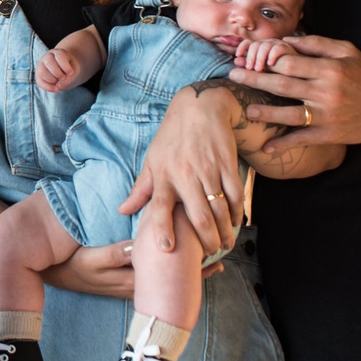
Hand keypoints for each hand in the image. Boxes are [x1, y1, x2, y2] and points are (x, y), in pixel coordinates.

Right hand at [37, 46, 82, 90]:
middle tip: (64, 78)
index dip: (65, 66)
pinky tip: (56, 89)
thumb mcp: (75, 71)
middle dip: (58, 73)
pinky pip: (39, 82)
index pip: (59, 56)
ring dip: (53, 80)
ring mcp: (41, 66)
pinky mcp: (39, 76)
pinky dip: (48, 87)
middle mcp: (47, 57)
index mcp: (58, 53)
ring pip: (42, 72)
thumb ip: (70, 78)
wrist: (66, 70)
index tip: (71, 73)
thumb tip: (58, 86)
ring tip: (60, 82)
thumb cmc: (71, 68)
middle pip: (49, 63)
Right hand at [39, 238, 226, 299]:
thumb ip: (114, 255)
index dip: (188, 266)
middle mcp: (135, 286)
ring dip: (185, 274)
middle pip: (170, 281)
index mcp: (130, 279)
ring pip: (165, 281)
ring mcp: (131, 287)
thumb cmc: (73, 264)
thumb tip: (140, 248)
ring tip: (210, 265)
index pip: (166, 275)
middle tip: (220, 262)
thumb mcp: (90, 259)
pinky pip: (154, 280)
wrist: (54, 274)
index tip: (210, 256)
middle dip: (195, 272)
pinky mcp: (125, 283)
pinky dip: (170, 273)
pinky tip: (179, 266)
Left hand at [119, 83, 246, 256]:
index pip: (160, 206)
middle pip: (198, 216)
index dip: (162, 228)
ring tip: (226, 243)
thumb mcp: (152, 160)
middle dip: (206, 240)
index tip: (167, 248)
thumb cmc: (172, 137)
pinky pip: (235, 195)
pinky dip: (238, 212)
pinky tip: (237, 222)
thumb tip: (122, 211)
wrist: (200, 108)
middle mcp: (185, 175)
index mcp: (164, 175)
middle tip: (210, 252)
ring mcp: (208, 170)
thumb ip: (141, 189)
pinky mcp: (228, 165)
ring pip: (220, 210)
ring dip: (225, 231)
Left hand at [235, 34, 360, 145]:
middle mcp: (326, 92)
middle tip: (233, 75)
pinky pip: (302, 139)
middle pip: (282, 85)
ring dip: (264, 112)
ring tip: (245, 109)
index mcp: (329, 69)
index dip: (267, 60)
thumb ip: (317, 44)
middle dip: (255, 79)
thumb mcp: (347, 51)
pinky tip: (266, 148)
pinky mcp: (329, 135)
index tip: (250, 57)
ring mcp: (326, 115)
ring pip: (288, 114)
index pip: (290, 62)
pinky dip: (283, 144)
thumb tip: (286, 40)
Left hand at [235, 37, 285, 73]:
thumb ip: (250, 63)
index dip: (242, 47)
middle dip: (250, 56)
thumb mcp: (262, 67)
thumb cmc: (279, 70)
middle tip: (249, 68)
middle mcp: (268, 44)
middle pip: (255, 45)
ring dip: (260, 58)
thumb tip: (236, 62)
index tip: (237, 55)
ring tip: (258, 69)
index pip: (248, 43)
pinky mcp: (288, 48)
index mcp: (261, 47)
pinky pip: (277, 48)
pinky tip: (270, 63)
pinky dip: (272, 55)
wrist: (298, 68)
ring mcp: (278, 45)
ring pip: (264, 46)